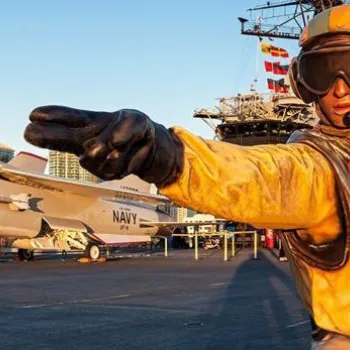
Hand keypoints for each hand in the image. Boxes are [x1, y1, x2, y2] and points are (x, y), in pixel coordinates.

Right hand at [24, 105, 182, 183]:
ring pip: (91, 158)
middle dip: (47, 135)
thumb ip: (126, 128)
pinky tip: (123, 156)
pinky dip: (121, 162)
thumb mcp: (136, 121)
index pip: (69, 118)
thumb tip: (113, 144)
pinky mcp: (106, 172)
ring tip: (119, 144)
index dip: (53, 115)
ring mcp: (94, 158)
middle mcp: (86, 140)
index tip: (35, 115)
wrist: (150, 148)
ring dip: (108, 151)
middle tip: (30, 131)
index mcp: (89, 123)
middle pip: (62, 137)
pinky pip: (110, 168)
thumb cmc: (137, 129)